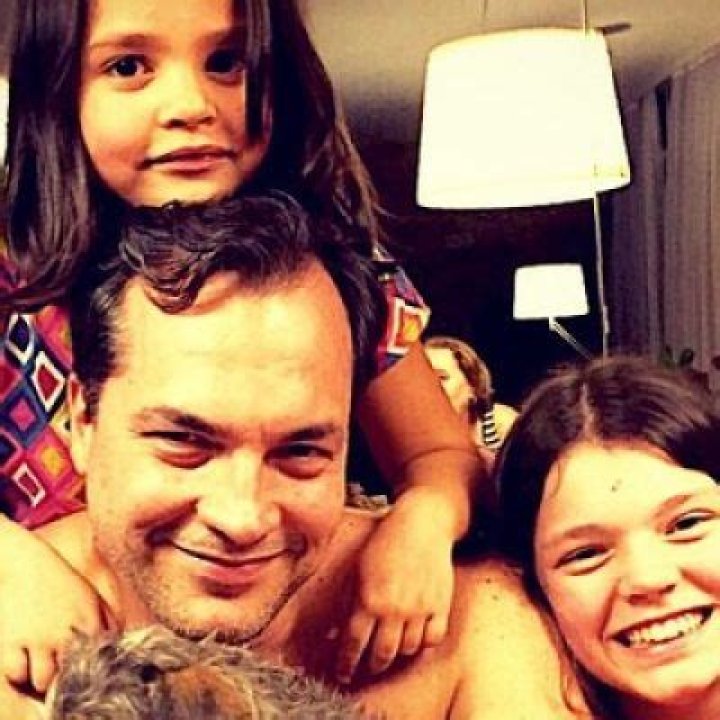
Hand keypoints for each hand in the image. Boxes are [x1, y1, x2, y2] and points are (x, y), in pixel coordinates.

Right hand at [0, 520, 116, 694]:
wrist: (25, 562)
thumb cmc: (60, 581)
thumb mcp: (90, 597)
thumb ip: (107, 620)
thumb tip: (118, 644)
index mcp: (89, 621)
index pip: (99, 660)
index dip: (93, 671)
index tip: (87, 671)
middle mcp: (66, 632)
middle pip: (71, 675)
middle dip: (67, 679)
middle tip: (60, 672)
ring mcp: (38, 638)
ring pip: (43, 680)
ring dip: (41, 678)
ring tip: (41, 667)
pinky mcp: (11, 640)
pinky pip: (16, 674)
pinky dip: (18, 673)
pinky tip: (22, 661)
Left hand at [335, 495, 453, 683]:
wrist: (422, 523)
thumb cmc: (386, 541)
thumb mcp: (359, 568)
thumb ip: (352, 601)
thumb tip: (338, 632)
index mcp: (370, 599)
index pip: (354, 644)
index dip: (346, 663)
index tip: (342, 674)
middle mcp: (395, 608)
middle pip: (382, 654)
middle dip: (372, 665)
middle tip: (366, 667)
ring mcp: (421, 608)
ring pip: (408, 649)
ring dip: (397, 654)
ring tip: (390, 651)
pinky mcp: (441, 604)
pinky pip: (433, 638)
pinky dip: (423, 643)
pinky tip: (414, 639)